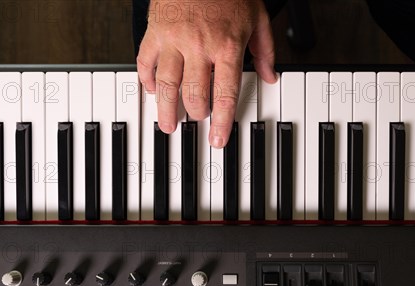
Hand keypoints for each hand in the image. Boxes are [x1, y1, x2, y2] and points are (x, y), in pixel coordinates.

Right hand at [137, 0, 277, 147]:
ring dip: (166, 108)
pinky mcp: (154, 30)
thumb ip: (265, 51)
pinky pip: (145, 61)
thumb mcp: (258, 17)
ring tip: (167, 123)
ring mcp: (173, 39)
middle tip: (195, 123)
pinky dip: (146, 79)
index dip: (221, 122)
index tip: (217, 139)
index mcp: (228, 46)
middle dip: (195, 115)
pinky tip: (152, 90)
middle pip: (194, 94)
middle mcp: (199, 46)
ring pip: (166, 84)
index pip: (224, 94)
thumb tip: (269, 77)